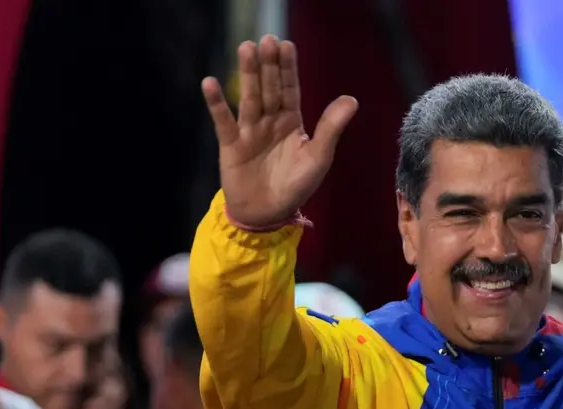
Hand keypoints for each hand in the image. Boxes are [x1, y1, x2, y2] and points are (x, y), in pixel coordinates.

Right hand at [202, 35, 358, 227]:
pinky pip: (223, 121)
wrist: (269, 214)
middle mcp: (270, 121)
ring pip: (249, 97)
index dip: (288, 68)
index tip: (287, 45)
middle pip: (269, 88)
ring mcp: (249, 131)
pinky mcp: (230, 144)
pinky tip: (210, 83)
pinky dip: (216, 103)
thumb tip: (352, 99)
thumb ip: (331, 128)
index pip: (290, 89)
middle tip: (267, 40)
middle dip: (269, 65)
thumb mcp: (318, 157)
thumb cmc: (296, 186)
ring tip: (246, 48)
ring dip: (247, 74)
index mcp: (292, 122)